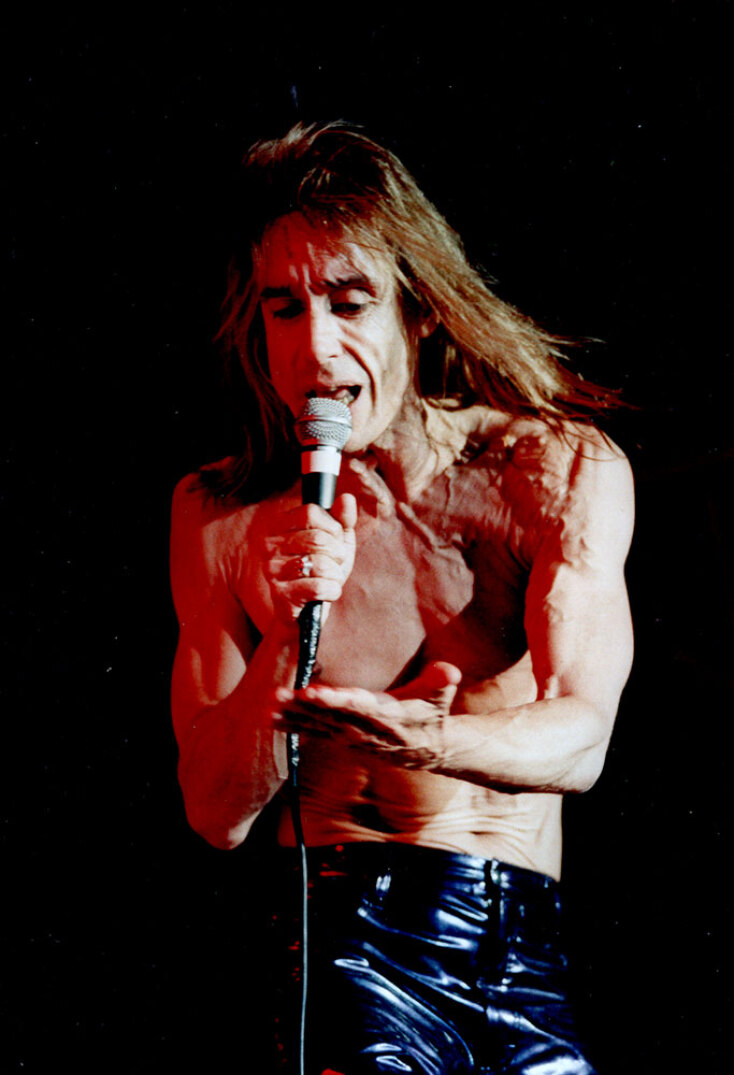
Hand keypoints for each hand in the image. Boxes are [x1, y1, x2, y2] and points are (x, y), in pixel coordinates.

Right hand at [262, 493, 356, 623]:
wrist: (307, 613)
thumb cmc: (321, 573)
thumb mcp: (336, 543)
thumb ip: (342, 520)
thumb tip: (347, 498)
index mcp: (279, 527)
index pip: (310, 512)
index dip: (331, 527)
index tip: (334, 539)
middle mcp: (269, 545)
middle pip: (317, 538)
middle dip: (336, 553)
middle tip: (333, 563)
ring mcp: (272, 570)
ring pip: (320, 564)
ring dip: (335, 574)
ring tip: (329, 579)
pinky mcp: (281, 594)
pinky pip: (319, 587)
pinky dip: (332, 591)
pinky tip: (326, 593)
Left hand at [273, 661, 462, 769]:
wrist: (426, 750)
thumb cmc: (431, 714)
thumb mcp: (440, 696)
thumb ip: (441, 681)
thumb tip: (450, 670)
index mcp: (384, 714)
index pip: (356, 706)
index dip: (334, 700)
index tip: (313, 692)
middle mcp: (363, 728)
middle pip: (328, 717)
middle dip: (302, 708)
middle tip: (278, 696)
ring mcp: (350, 736)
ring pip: (316, 726)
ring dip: (291, 717)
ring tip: (268, 707)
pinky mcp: (341, 739)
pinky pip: (313, 733)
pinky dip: (293, 726)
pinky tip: (271, 719)